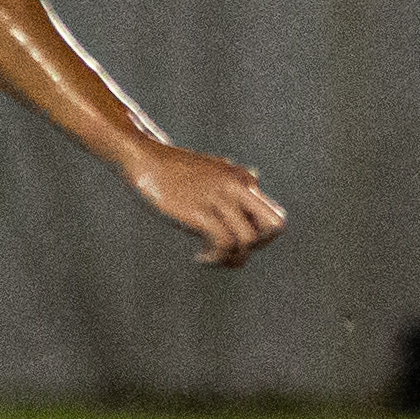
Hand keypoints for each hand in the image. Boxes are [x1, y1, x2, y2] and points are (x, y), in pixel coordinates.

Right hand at [122, 142, 287, 267]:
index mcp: (244, 179)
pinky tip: (199, 258)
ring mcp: (219, 199)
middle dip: (259, 247)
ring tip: (211, 258)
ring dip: (232, 259)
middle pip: (274, 226)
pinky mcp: (199, 211)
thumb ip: (237, 176)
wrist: (145, 159)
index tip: (238, 242)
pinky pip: (224, 243)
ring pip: (249, 240)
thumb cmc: (177, 168)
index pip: (274, 216)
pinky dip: (215, 258)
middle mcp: (237, 187)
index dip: (262, 238)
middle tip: (234, 251)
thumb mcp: (215, 168)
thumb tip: (257, 176)